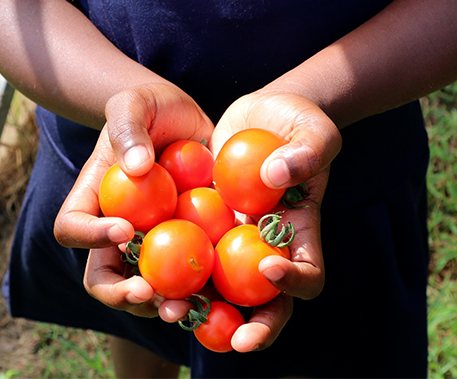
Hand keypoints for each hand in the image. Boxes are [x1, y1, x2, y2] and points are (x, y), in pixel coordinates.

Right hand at [54, 83, 213, 316]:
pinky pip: (192, 280)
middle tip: (148, 293)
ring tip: (186, 309)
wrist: (188, 121)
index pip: (72, 227)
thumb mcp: (135, 103)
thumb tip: (137, 169)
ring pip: (147, 291)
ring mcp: (154, 244)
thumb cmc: (152, 107)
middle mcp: (119, 231)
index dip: (91, 237)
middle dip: (121, 294)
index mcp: (95, 200)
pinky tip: (223, 299)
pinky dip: (204, 295)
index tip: (125, 229)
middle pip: (103, 277)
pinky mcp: (189, 248)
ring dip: (162, 306)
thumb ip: (128, 128)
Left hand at [159, 90, 340, 349]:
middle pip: (266, 302)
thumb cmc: (298, 121)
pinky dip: (168, 268)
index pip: (308, 274)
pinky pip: (186, 254)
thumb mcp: (313, 130)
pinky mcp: (203, 227)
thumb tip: (274, 178)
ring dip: (199, 307)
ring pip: (219, 289)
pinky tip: (142, 271)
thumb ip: (305, 153)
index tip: (270, 266)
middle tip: (235, 342)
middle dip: (254, 327)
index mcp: (301, 233)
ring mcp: (234, 241)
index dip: (294, 283)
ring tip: (172, 311)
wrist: (261, 114)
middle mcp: (268, 248)